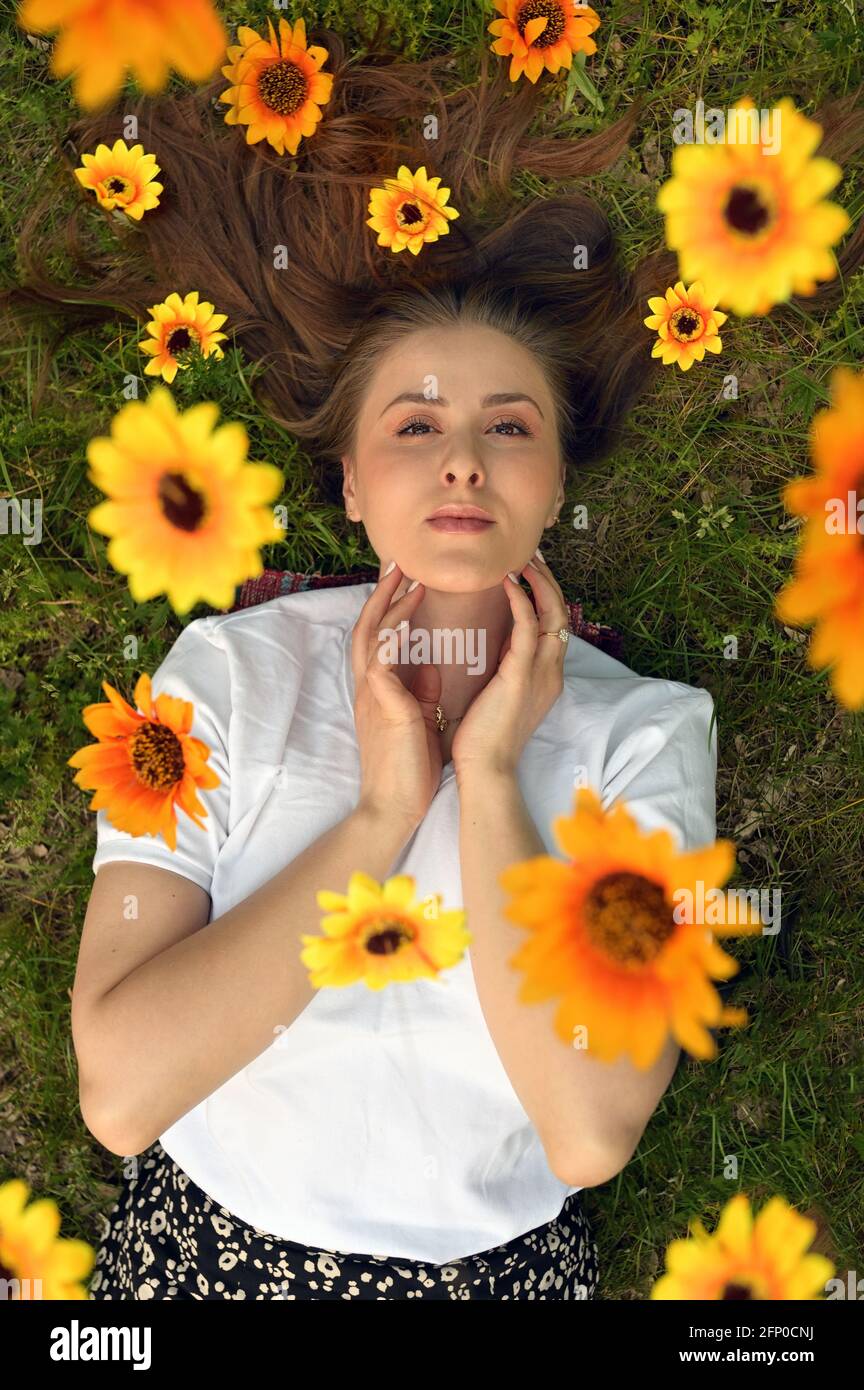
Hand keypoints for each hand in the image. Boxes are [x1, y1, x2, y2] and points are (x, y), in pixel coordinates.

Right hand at [350, 565, 443, 831]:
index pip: (379, 637)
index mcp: (378, 689)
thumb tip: (431, 666)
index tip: (407, 581)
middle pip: (368, 625)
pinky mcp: (382, 704)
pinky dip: (394, 633)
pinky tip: (411, 615)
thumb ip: (420, 691)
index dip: (389, 607)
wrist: (394, 805)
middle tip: (401, 563)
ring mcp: (372, 693)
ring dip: (391, 603)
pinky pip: (381, 658)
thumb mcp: (416, 719)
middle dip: (383, 592)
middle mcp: (369, 686)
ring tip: (411, 577)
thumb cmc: (408, 767)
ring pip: (373, 634)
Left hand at [451, 555, 569, 778]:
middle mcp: (551, 671)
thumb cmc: (482, 739)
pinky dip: (521, 600)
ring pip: (553, 613)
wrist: (486, 770)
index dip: (545, 594)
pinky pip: (529, 627)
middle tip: (532, 554)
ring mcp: (541, 673)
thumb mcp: (498, 697)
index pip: (554, 625)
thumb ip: (503, 670)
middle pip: (561, 612)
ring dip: (539, 582)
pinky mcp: (522, 675)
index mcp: (546, 677)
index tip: (528, 570)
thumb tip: (493, 646)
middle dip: (548, 581)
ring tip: (523, 559)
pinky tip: (507, 582)